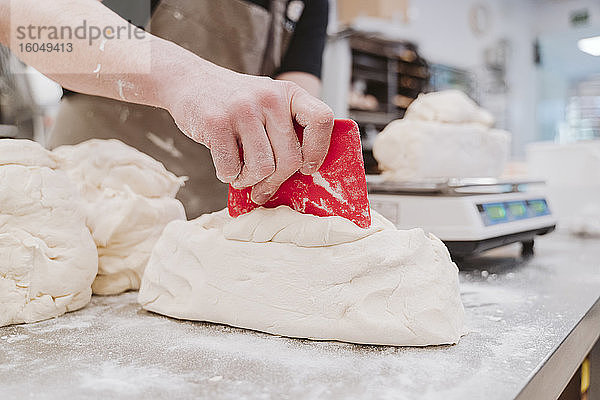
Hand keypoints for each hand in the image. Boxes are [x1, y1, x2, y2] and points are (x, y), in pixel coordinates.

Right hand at [166, 64, 333, 204]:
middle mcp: (269, 97)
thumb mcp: (267, 103)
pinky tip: (225, 165)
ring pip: (263, 168)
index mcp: (288, 93)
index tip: (307, 168)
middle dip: (275, 181)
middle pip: (290, 159)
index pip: (321, 120)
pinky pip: (232, 169)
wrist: (187, 80)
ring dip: (250, 181)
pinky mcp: (216, 122)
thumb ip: (286, 130)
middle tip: (263, 187)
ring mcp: (242, 109)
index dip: (318, 150)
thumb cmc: (234, 103)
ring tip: (241, 174)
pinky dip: (228, 176)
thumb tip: (300, 176)